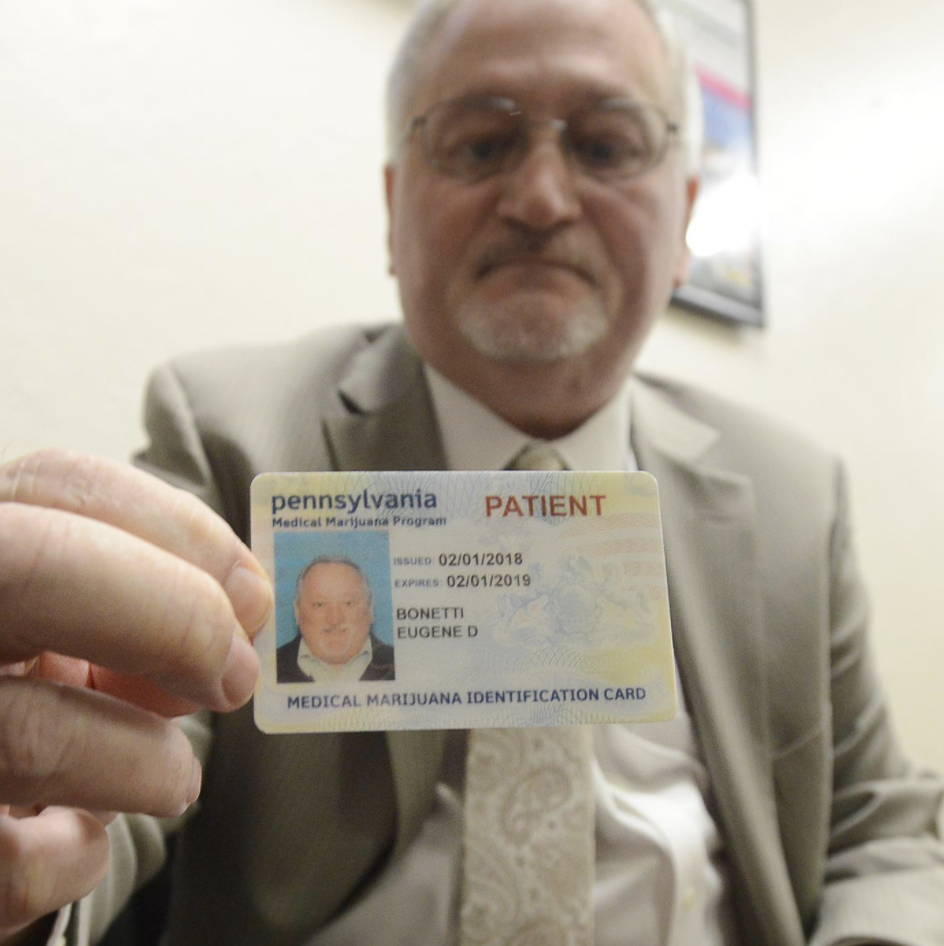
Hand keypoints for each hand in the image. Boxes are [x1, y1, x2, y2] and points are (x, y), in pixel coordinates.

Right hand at [0, 450, 272, 938]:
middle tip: (234, 678)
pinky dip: (77, 855)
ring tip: (171, 778)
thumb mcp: (54, 628)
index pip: (61, 484)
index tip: (251, 597)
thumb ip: (130, 606)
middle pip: (36, 570)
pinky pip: (15, 864)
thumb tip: (241, 624)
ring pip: (33, 733)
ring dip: (146, 764)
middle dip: (175, 621)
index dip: (181, 533)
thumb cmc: (14, 694)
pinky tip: (76, 836)